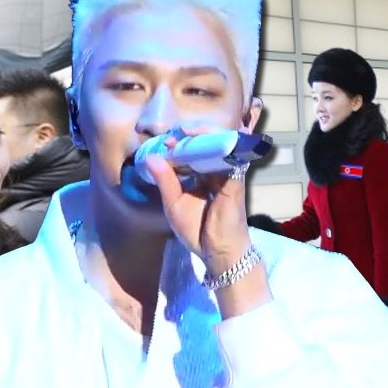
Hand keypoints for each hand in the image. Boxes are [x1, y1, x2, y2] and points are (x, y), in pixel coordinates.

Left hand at [144, 124, 251, 275]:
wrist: (219, 254)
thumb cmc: (199, 232)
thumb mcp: (174, 206)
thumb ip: (165, 182)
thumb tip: (151, 157)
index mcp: (204, 177)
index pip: (195, 152)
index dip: (180, 143)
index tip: (163, 143)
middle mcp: (218, 172)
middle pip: (210, 142)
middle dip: (191, 134)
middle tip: (171, 136)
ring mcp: (229, 175)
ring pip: (222, 144)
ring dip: (202, 134)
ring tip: (183, 133)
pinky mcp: (236, 181)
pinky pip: (231, 157)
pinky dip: (217, 145)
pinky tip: (200, 143)